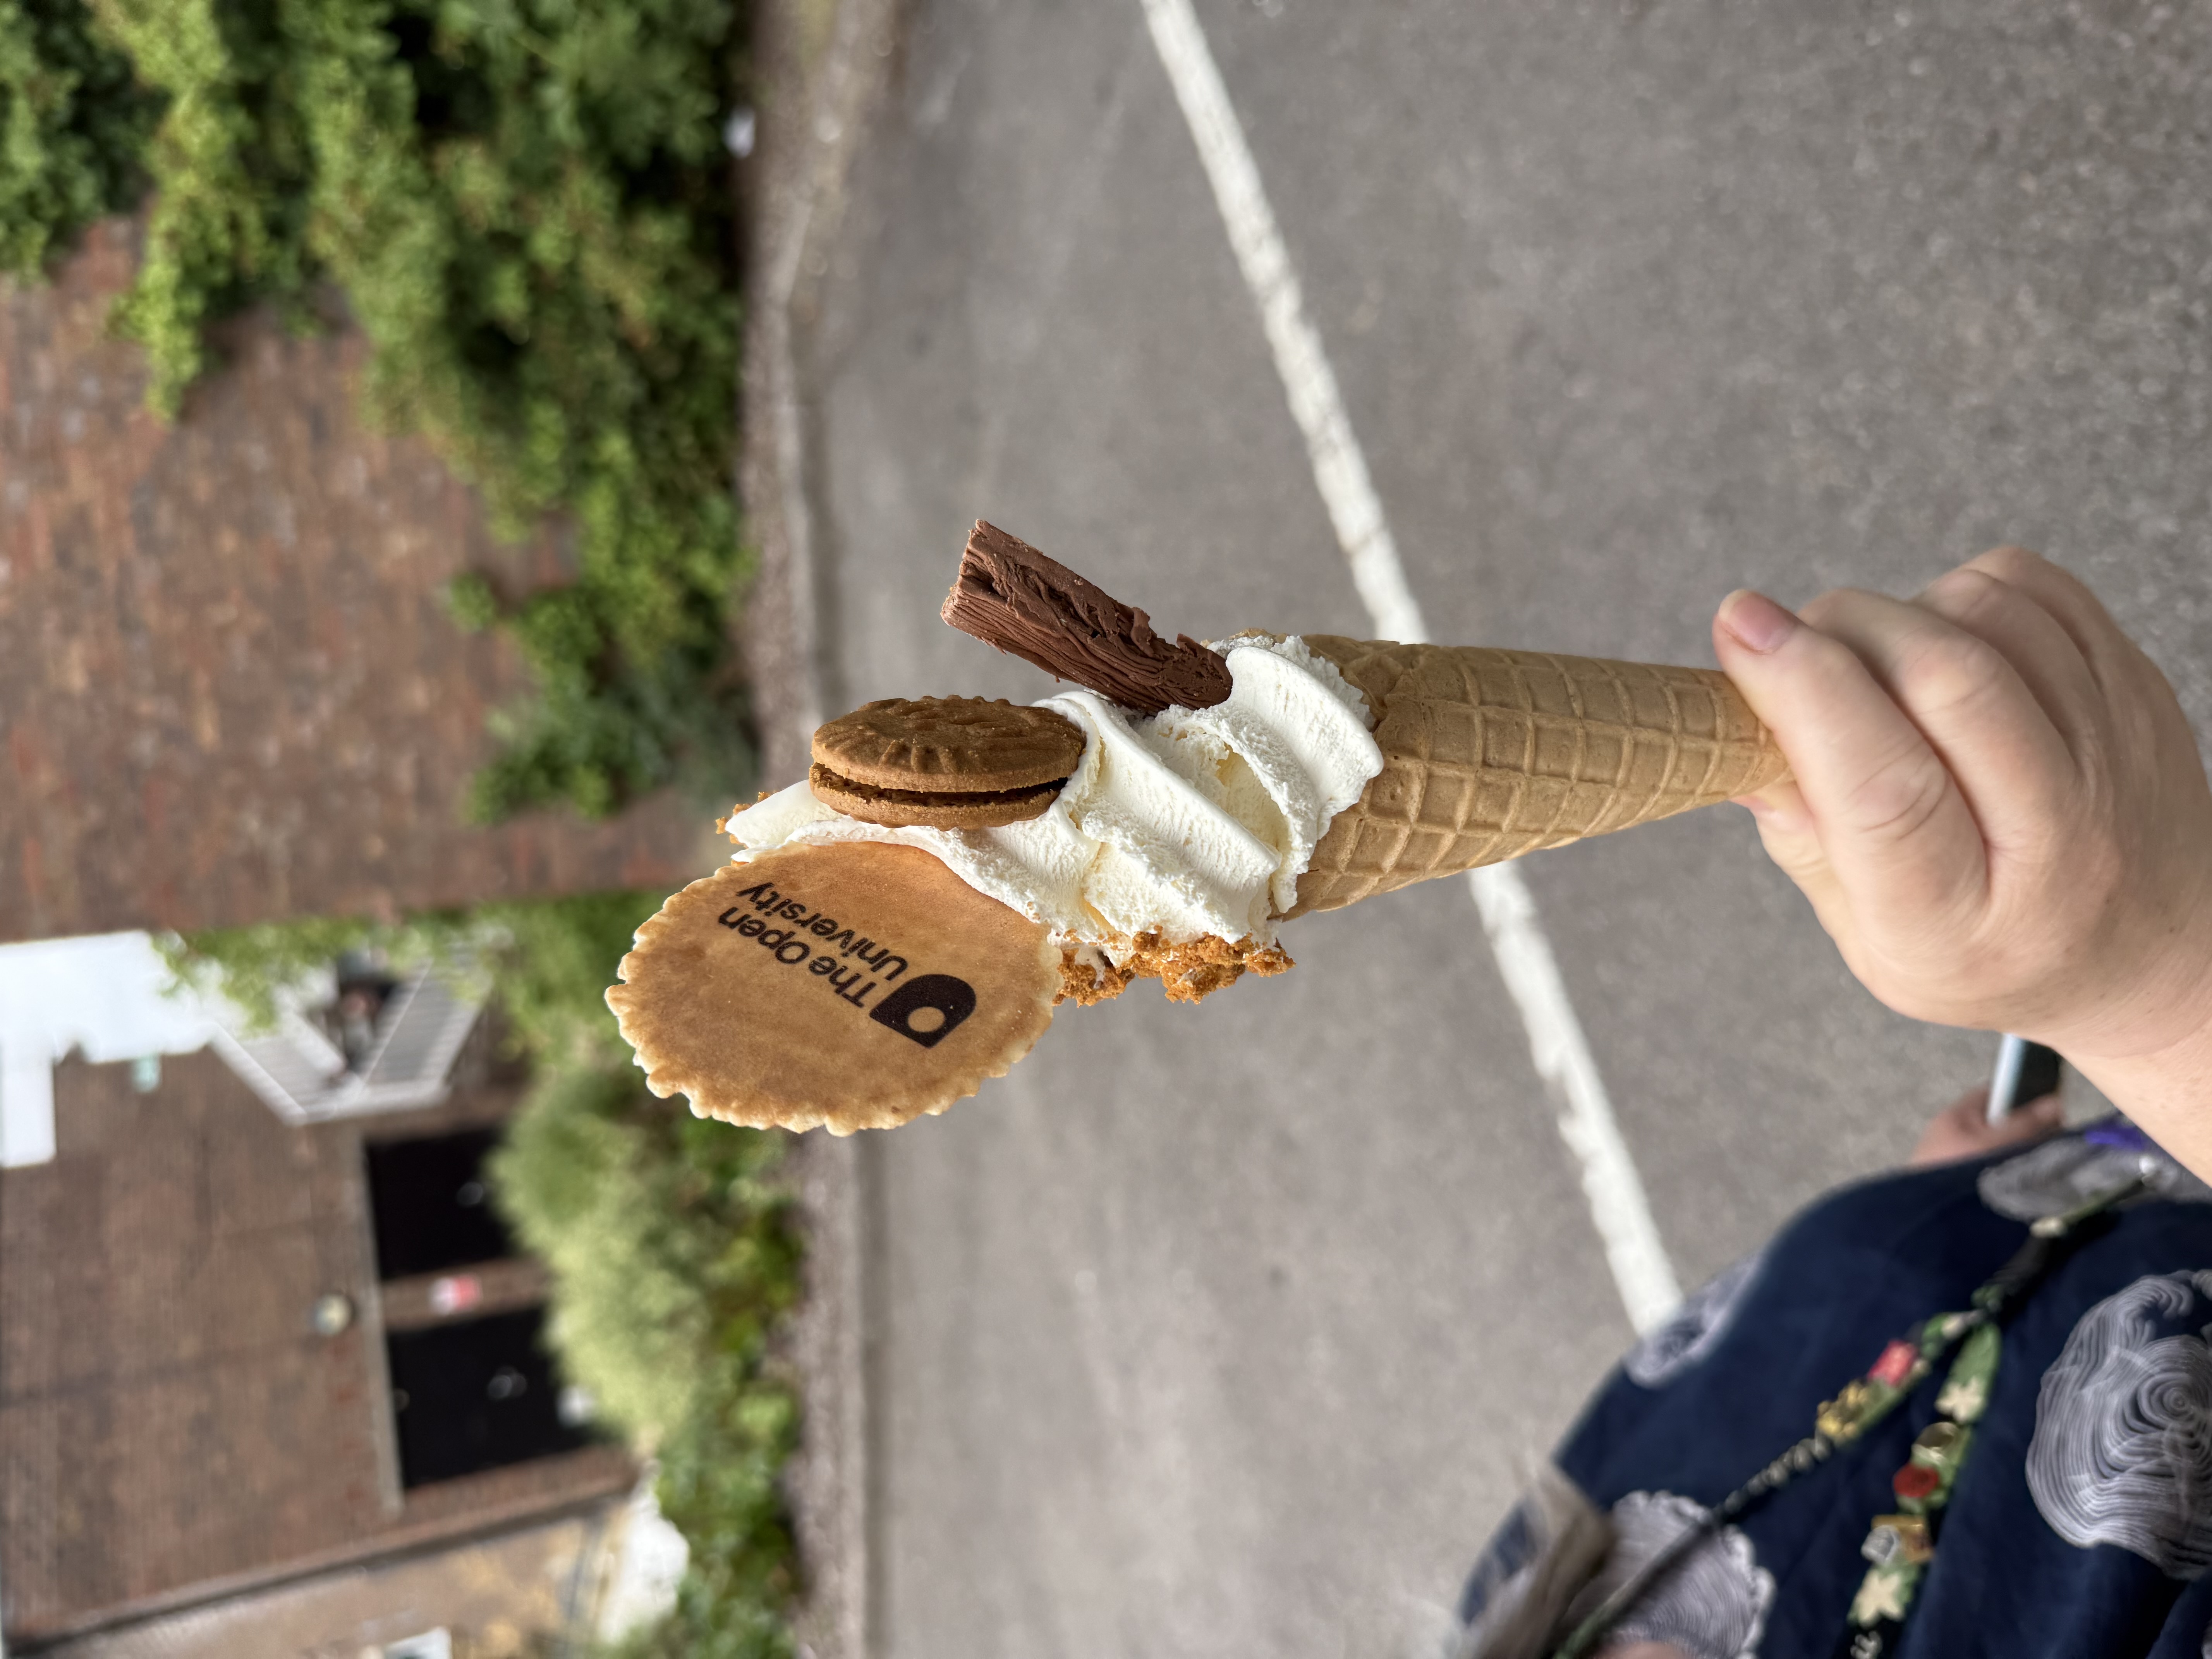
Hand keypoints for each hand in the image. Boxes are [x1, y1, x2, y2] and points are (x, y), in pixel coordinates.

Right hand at [1712, 549, 2211, 1176]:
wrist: (2150, 952)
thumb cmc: (1995, 949)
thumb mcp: (1875, 943)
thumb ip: (1807, 843)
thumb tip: (1743, 734)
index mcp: (1962, 918)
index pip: (1885, 788)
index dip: (1804, 691)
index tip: (1741, 630)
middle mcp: (2056, 834)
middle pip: (1945, 678)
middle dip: (1842, 629)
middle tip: (1793, 641)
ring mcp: (2113, 750)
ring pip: (1986, 614)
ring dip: (1901, 613)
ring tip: (1880, 666)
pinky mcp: (2137, 686)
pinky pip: (2034, 586)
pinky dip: (1963, 592)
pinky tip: (1945, 645)